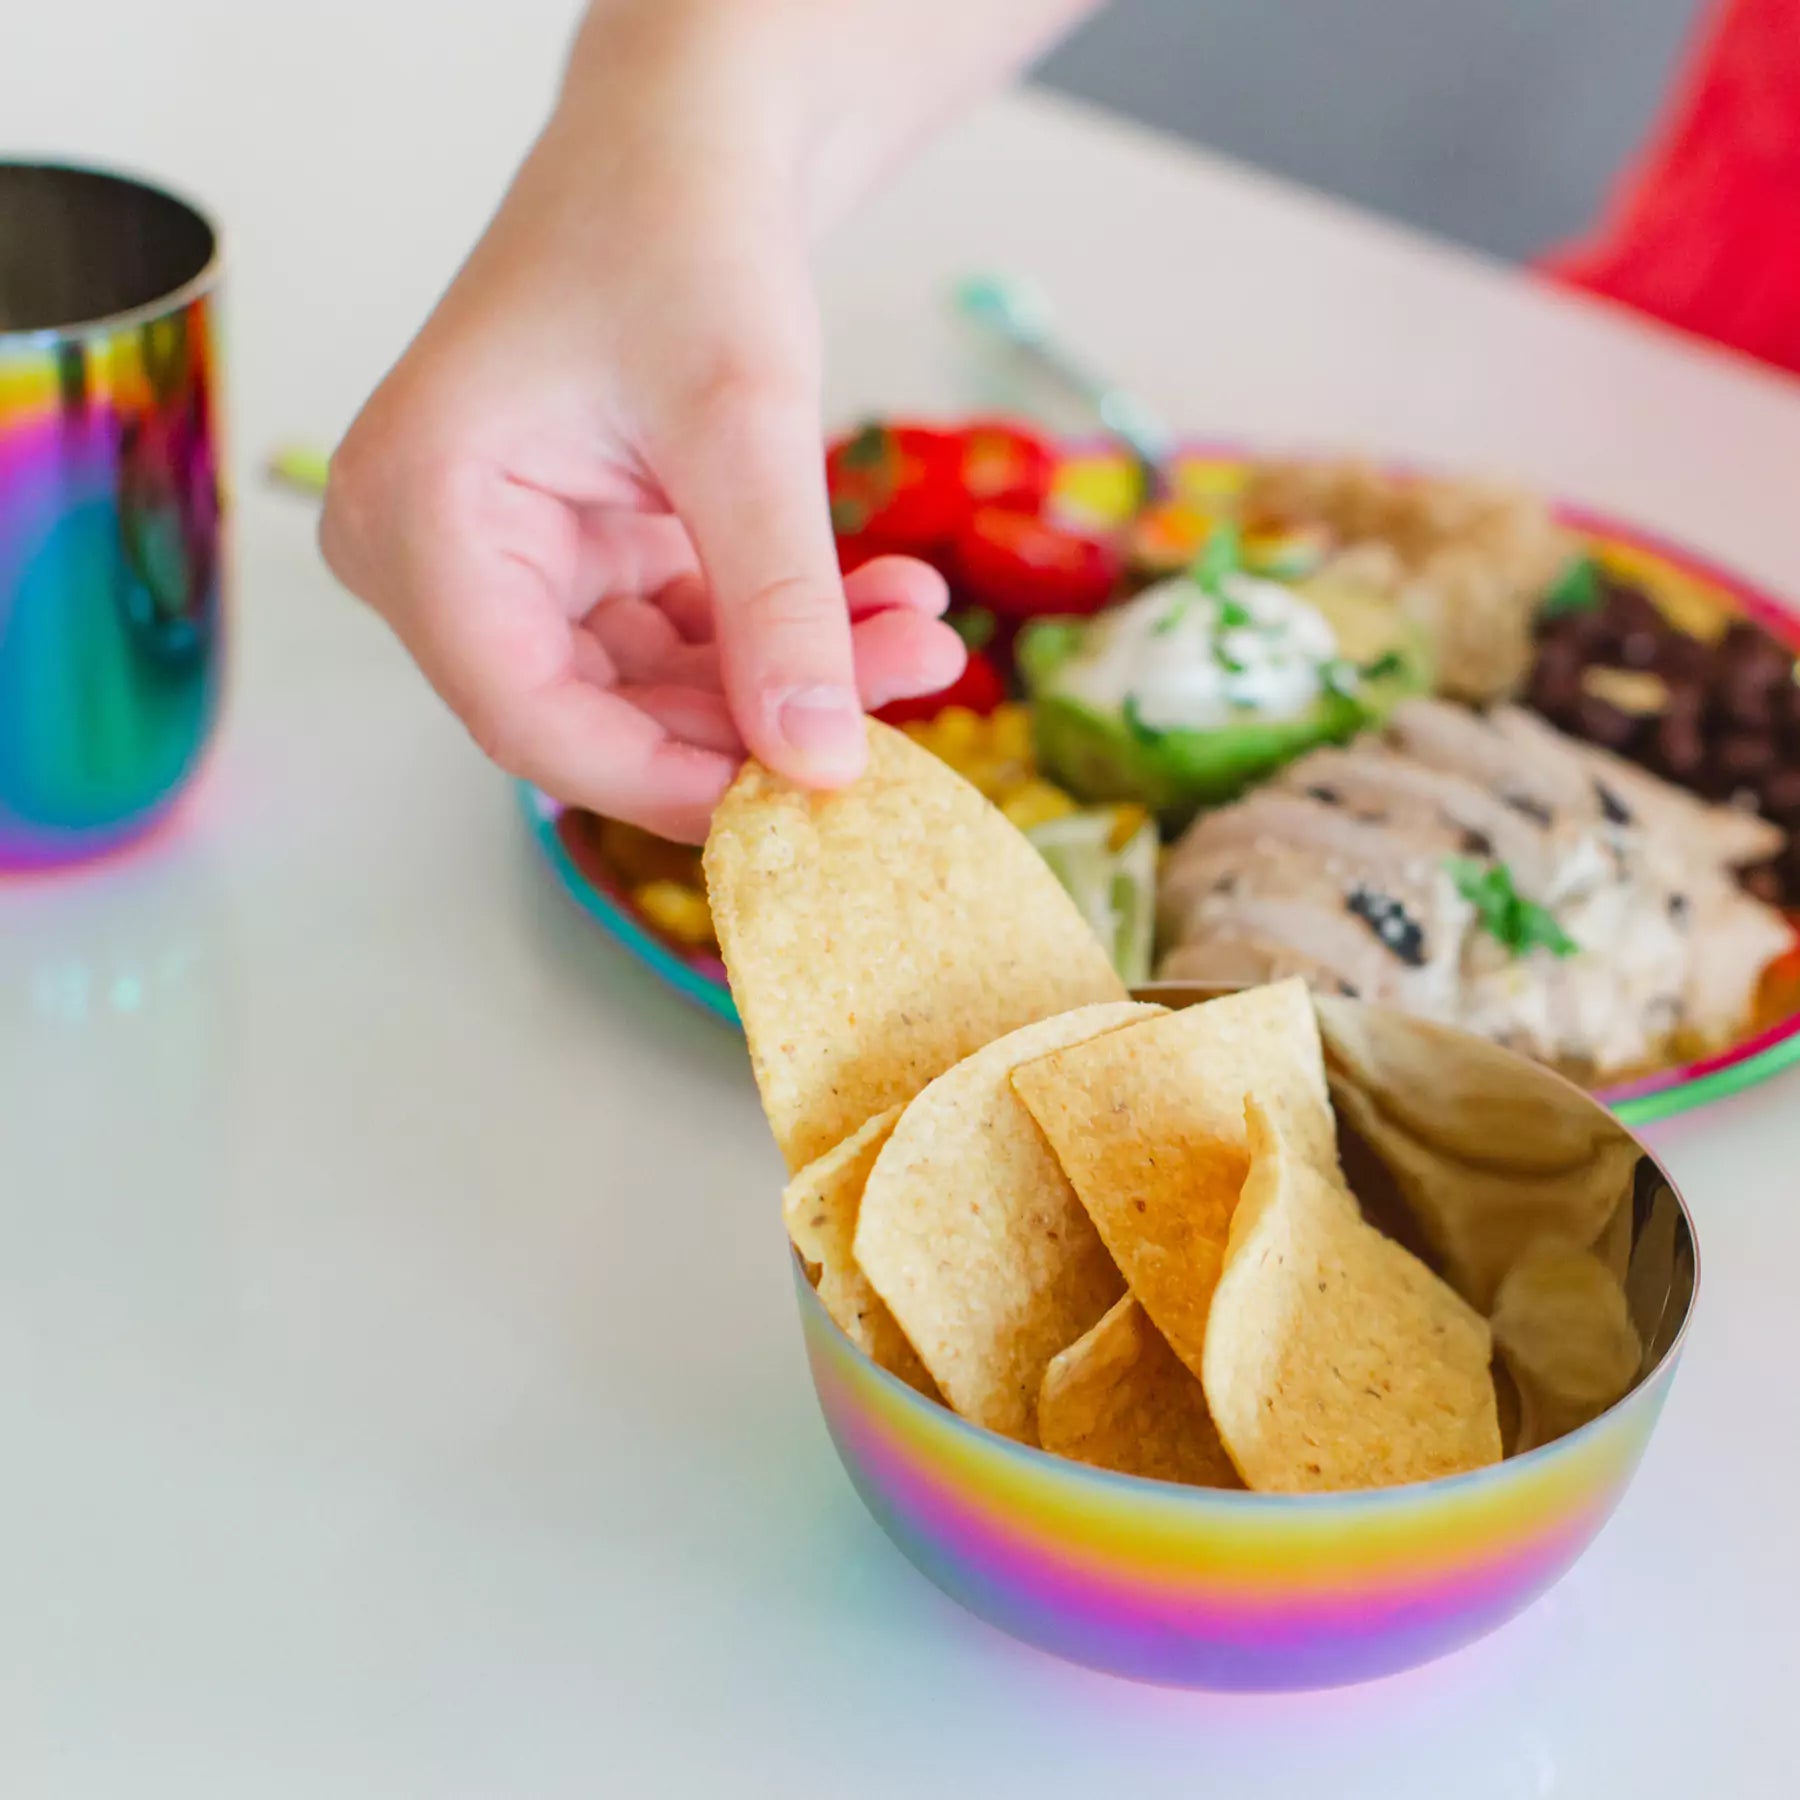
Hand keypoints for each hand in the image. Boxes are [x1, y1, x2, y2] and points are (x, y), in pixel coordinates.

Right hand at [319, 6, 968, 841]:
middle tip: (909, 684)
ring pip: (660, 691)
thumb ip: (778, 603)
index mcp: (416, 515)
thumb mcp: (742, 422)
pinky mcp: (576, 571)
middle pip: (603, 713)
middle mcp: (437, 560)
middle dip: (766, 716)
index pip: (527, 717)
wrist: (686, 152)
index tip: (803, 796)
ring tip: (918, 633)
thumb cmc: (676, 232)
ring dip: (795, 676)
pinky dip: (783, 636)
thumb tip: (819, 763)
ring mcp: (508, 571)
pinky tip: (883, 605)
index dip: (669, 779)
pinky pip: (685, 647)